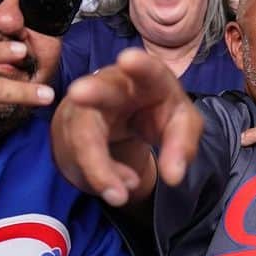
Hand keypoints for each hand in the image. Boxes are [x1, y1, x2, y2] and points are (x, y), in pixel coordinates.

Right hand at [52, 47, 203, 205]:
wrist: (124, 117)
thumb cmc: (158, 113)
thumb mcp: (181, 128)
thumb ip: (182, 147)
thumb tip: (173, 177)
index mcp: (149, 80)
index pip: (148, 70)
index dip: (140, 65)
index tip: (127, 59)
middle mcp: (113, 87)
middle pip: (99, 89)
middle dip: (90, 92)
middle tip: (79, 93)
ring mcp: (88, 107)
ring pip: (85, 135)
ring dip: (100, 169)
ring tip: (119, 196)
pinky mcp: (73, 131)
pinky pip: (81, 156)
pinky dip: (102, 176)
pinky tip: (118, 189)